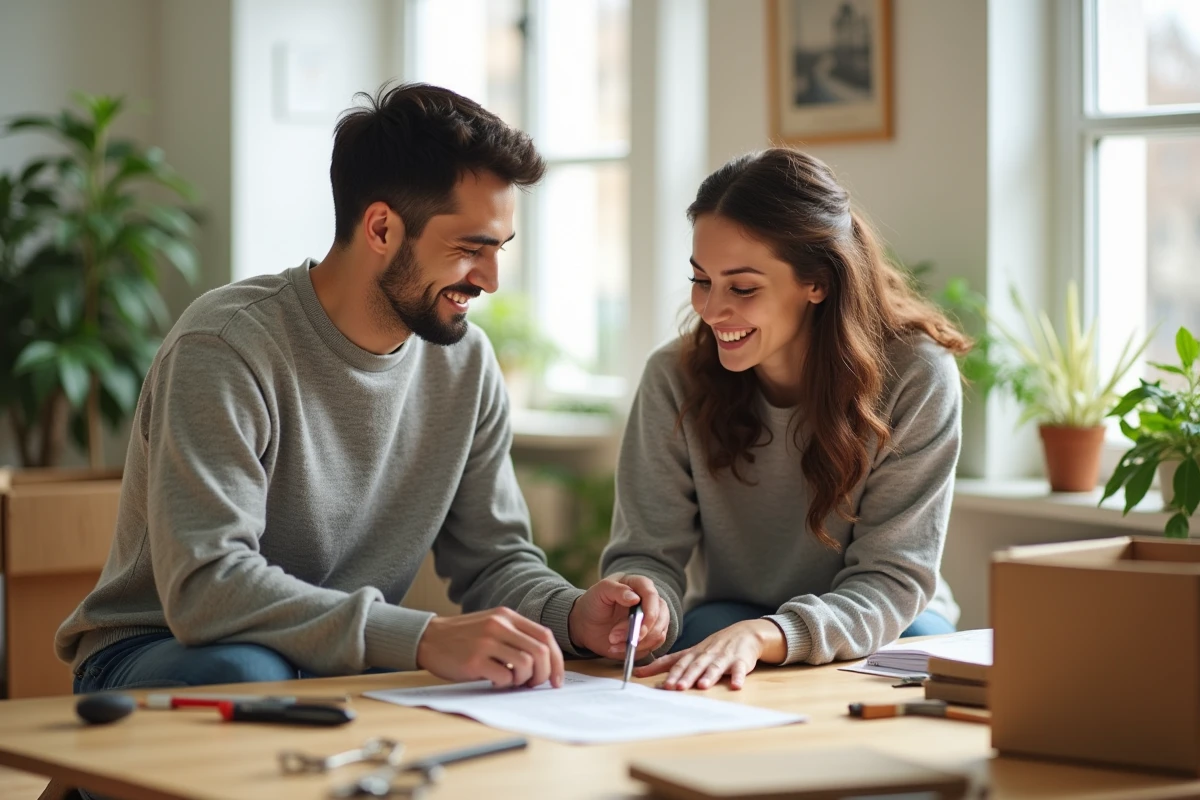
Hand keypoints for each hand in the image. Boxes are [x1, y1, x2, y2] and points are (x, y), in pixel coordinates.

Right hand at [416, 607, 564, 687]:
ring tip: (512, 682)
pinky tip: (495, 681)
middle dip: (544, 674)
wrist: (429, 638)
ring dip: (524, 680)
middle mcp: (499, 625)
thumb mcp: (492, 626)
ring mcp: (486, 642)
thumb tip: (545, 664)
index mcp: (507, 617)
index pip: (545, 636)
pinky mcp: (473, 660)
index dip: (557, 660)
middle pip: (540, 652)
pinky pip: (503, 677)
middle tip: (534, 684)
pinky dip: (505, 684)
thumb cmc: (464, 638)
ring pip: (526, 664)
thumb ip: (516, 638)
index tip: (557, 679)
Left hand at [567, 575, 669, 658]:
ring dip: (637, 642)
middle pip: (660, 616)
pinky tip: (617, 648)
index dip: (650, 612)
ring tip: (613, 642)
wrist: (586, 622)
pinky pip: (652, 646)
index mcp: (639, 585)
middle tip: (616, 637)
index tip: (639, 626)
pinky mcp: (648, 637)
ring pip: (659, 633)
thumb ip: (617, 590)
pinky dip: (636, 651)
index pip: (652, 595)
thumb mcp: (600, 591)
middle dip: (642, 631)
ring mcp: (651, 620)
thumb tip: (635, 598)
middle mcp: (649, 602)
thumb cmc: (594, 602)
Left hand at [635, 619, 785, 690]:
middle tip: (676, 687)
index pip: (676, 662)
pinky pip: (739, 669)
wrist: (745, 633)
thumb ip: (668, 663)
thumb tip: (639, 672)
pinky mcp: (741, 660)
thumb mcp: (691, 652)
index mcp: (693, 653)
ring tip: (702, 686)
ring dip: (708, 676)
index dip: (664, 671)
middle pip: (694, 665)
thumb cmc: (714, 647)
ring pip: (715, 666)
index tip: (653, 680)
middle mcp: (706, 654)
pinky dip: (737, 676)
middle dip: (685, 676)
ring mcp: (724, 657)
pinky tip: (735, 685)